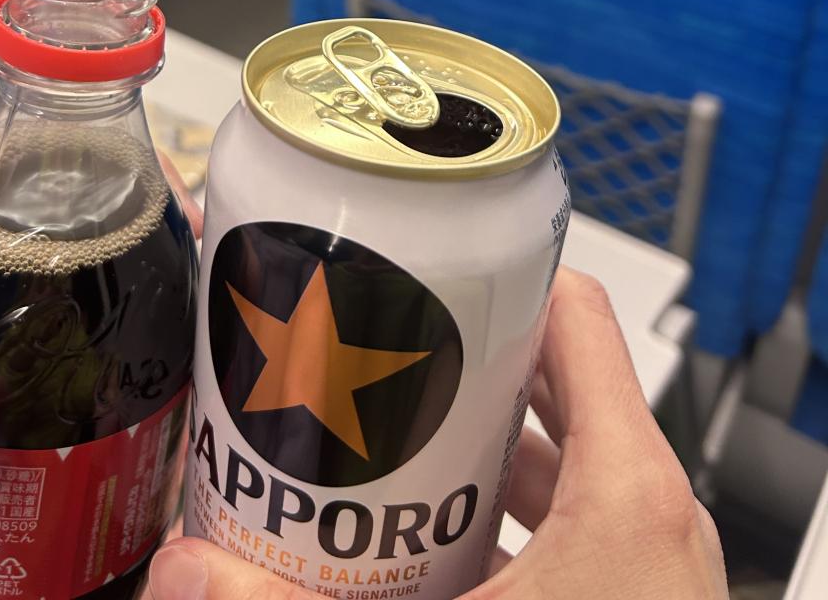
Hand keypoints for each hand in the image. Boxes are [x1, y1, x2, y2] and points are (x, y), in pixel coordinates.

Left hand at [0, 135, 201, 499]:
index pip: (59, 139)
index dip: (136, 171)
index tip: (182, 221)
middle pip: (83, 187)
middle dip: (147, 231)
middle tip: (197, 291)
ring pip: (74, 230)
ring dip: (126, 267)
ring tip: (180, 321)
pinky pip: (51, 268)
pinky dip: (91, 297)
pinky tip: (119, 348)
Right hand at [148, 268, 726, 599]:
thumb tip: (185, 572)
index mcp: (629, 485)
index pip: (576, 315)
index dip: (502, 276)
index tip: (426, 269)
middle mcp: (652, 508)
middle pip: (557, 382)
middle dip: (462, 365)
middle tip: (376, 352)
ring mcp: (649, 558)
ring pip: (565, 460)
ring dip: (480, 446)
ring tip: (388, 440)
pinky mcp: (633, 597)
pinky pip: (576, 525)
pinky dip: (508, 515)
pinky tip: (430, 544)